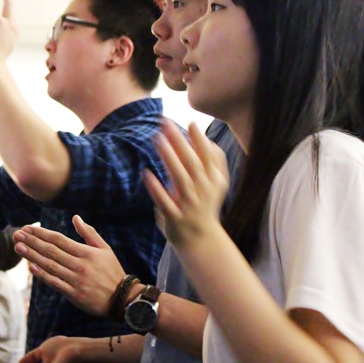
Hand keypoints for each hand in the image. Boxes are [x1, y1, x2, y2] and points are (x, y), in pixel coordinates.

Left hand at [13, 216, 124, 317]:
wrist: (123, 299)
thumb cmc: (112, 271)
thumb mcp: (105, 249)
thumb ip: (89, 233)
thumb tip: (75, 217)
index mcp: (87, 252)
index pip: (59, 239)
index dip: (42, 233)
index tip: (28, 228)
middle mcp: (80, 265)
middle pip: (51, 251)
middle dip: (32, 241)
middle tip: (17, 234)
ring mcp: (76, 280)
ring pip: (50, 265)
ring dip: (32, 255)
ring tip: (18, 247)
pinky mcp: (74, 294)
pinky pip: (55, 283)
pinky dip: (42, 274)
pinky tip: (31, 266)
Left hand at [143, 120, 228, 246]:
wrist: (201, 240)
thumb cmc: (205, 205)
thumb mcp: (217, 184)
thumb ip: (214, 161)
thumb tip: (205, 136)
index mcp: (213, 181)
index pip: (208, 156)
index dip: (200, 139)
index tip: (190, 122)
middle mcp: (203, 191)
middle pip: (192, 163)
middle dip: (179, 141)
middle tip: (165, 122)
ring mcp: (189, 204)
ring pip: (179, 178)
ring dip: (168, 157)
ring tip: (157, 138)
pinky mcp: (175, 217)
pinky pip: (164, 201)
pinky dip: (156, 188)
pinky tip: (146, 173)